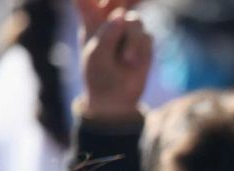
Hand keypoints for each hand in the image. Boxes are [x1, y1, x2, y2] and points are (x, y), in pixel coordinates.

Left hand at [76, 0, 151, 121]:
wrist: (115, 97)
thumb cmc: (98, 74)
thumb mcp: (96, 54)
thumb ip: (107, 34)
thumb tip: (122, 17)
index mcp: (91, 20)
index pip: (86, 0)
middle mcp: (110, 21)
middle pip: (117, 0)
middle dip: (121, 0)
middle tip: (122, 14)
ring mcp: (128, 31)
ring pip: (135, 21)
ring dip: (132, 41)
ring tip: (126, 61)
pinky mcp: (143, 42)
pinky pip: (147, 36)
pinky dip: (140, 50)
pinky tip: (132, 63)